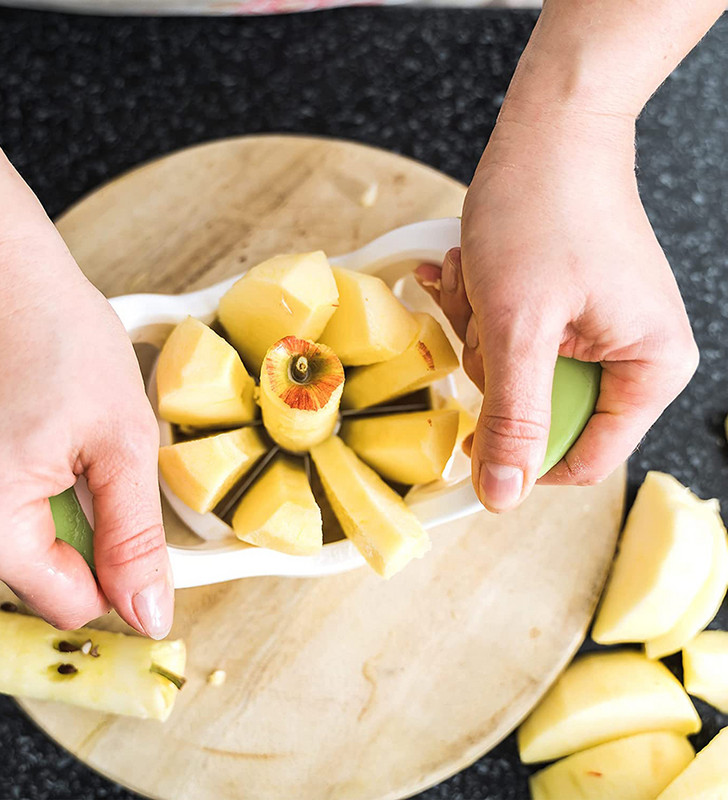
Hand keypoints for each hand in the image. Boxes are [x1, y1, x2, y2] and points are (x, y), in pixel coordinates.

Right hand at [0, 226, 172, 635]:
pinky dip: (24, 481)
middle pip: (40, 570)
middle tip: (92, 456)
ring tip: (57, 432)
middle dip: (82, 524)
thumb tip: (147, 614)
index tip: (134, 532)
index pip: (68, 602)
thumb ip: (133, 537)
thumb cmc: (55, 334)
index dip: (116, 575)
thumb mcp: (121, 439)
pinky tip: (29, 429)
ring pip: (18, 537)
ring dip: (54, 500)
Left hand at [417, 109, 697, 512]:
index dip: (522, 457)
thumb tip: (503, 495)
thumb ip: (514, 417)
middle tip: (488, 315)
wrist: (548, 127)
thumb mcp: (519, 327)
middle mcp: (632, 357)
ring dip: (481, 332)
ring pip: (515, 376)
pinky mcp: (566, 309)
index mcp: (649, 371)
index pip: (582, 459)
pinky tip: (471, 272)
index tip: (473, 435)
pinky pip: (511, 339)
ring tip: (480, 280)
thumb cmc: (545, 210)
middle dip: (495, 368)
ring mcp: (597, 331)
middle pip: (541, 415)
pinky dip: (481, 312)